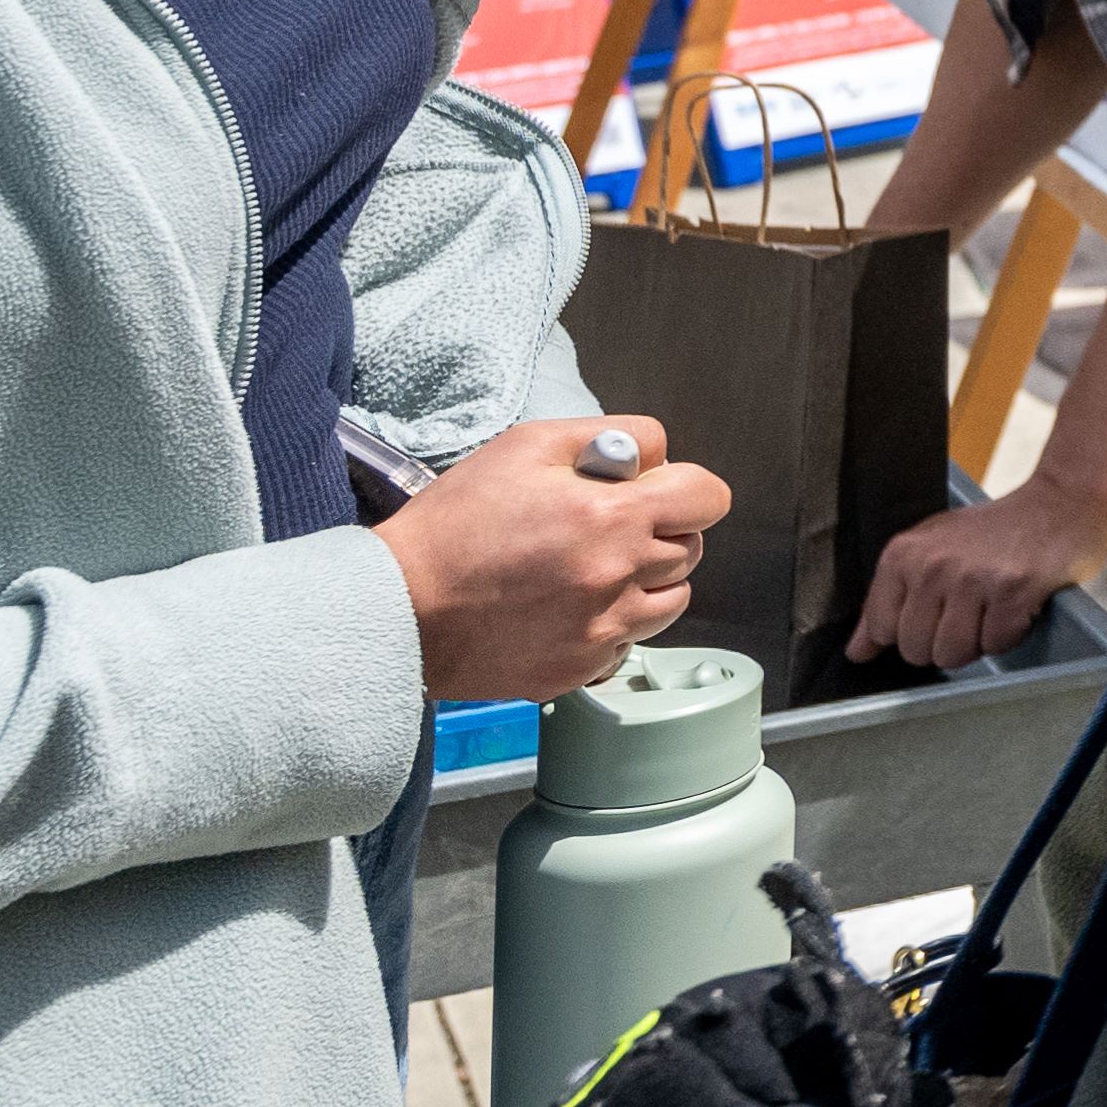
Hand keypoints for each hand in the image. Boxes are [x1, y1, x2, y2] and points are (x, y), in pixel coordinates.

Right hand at [385, 422, 728, 703]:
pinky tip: (564, 606)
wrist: (399, 608)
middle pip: (690, 548)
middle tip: (605, 525)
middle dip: (659, 529)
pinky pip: (628, 641)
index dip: (685, 486)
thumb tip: (653, 453)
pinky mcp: (581, 668)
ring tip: (588, 567)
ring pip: (670, 599)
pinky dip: (611, 622)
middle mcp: (618, 579)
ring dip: (646, 580)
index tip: (656, 489)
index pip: (707, 497)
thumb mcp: (524, 447)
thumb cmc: (453, 525)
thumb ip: (606, 437)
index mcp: (611, 518)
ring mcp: (603, 631)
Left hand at [847, 464, 1106, 675]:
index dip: (911, 632)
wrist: (1061, 503)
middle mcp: (933, 566)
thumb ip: (889, 600)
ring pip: (952, 654)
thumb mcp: (930, 552)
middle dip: (944, 642)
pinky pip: (994, 645)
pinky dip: (1008, 634)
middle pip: (916, 650)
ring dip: (976, 642)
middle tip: (970, 610)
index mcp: (904, 554)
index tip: (935, 613)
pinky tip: (1015, 606)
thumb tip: (857, 652)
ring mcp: (973, 579)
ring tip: (991, 609)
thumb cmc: (995, 532)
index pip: (882, 629)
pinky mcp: (1012, 591)